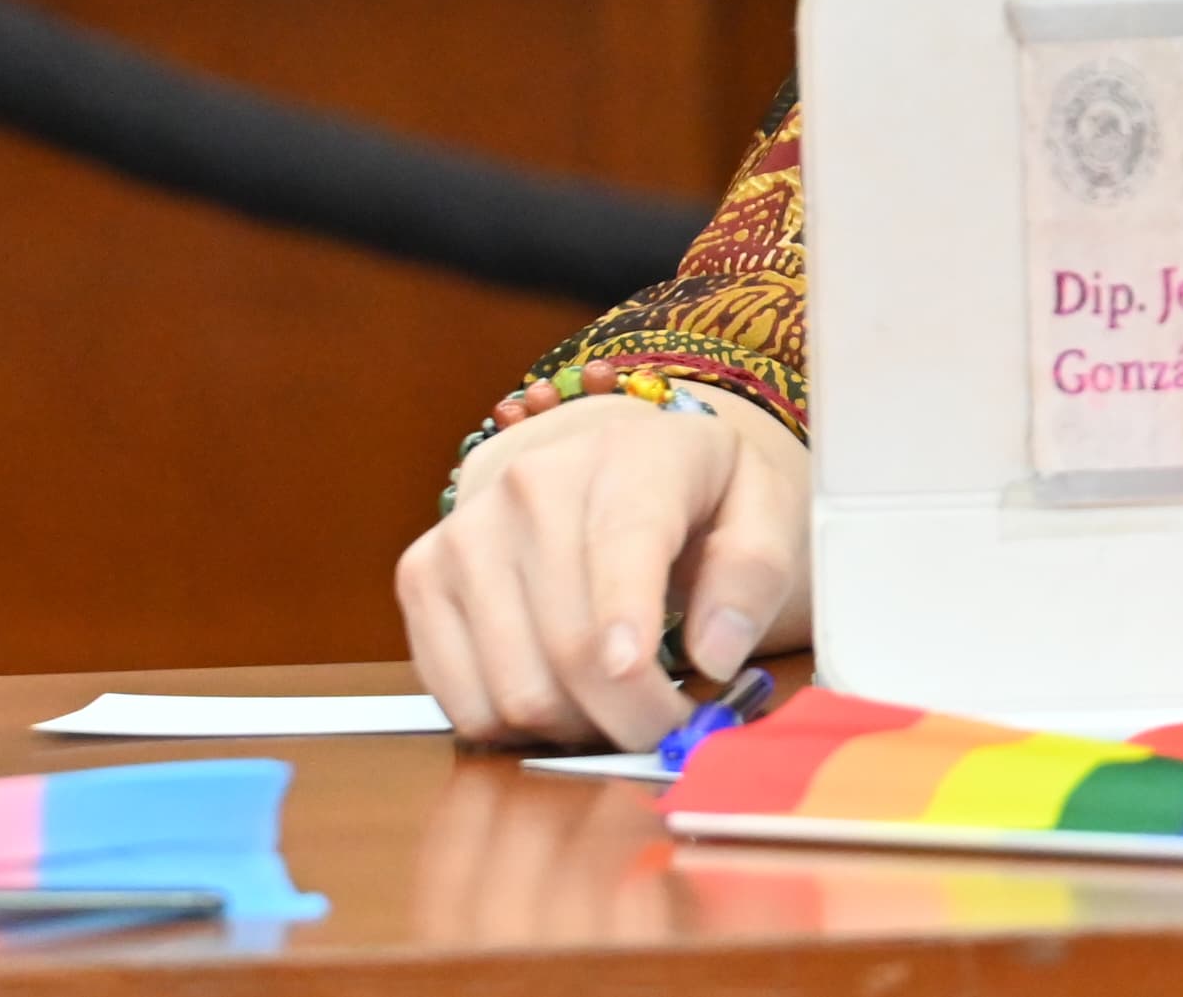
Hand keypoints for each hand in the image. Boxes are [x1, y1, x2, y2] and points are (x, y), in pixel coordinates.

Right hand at [398, 391, 812, 748]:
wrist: (607, 462)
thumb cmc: (694, 495)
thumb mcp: (761, 508)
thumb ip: (756, 572)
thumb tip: (716, 655)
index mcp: (628, 456)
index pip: (622, 555)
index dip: (634, 649)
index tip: (659, 712)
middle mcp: (531, 483)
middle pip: (570, 648)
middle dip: (630, 716)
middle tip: (667, 725)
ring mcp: (464, 531)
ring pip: (514, 690)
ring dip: (575, 726)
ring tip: (614, 698)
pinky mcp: (421, 576)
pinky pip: (461, 703)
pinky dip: (516, 725)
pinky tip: (558, 692)